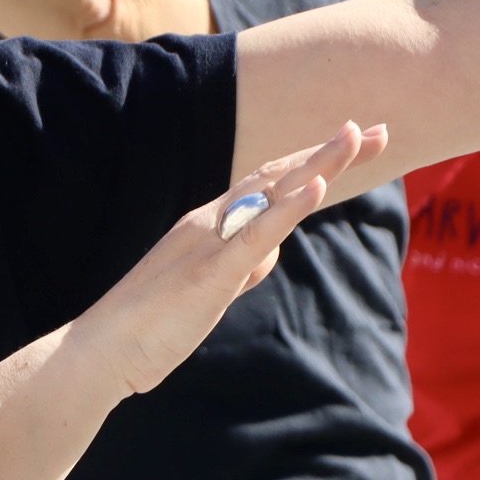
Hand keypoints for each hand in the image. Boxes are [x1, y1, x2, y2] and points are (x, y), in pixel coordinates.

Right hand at [73, 122, 385, 396]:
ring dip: (316, 163)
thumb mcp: (209, 290)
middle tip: (377, 129)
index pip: (270, 183)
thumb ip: (240, 266)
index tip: (356, 142)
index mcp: (210, 225)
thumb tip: (270, 251)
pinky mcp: (211, 274)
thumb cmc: (151, 324)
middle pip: (277, 177)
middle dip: (329, 152)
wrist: (102, 349)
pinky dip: (288, 209)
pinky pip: (256, 236)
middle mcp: (211, 222)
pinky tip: (317, 187)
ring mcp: (211, 245)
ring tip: (356, 137)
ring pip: (270, 194)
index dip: (314, 161)